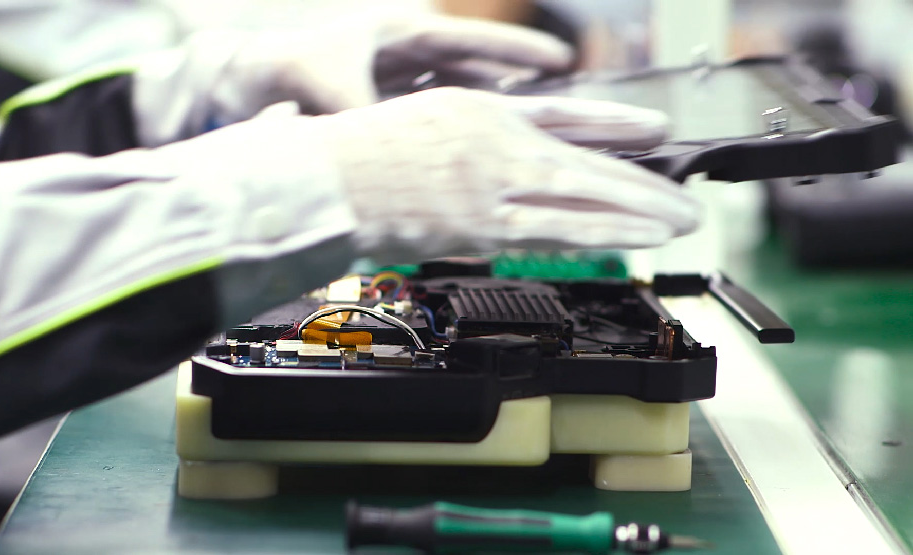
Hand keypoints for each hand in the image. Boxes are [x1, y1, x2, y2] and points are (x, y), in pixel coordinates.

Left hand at [133, 13, 572, 144]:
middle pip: (476, 69)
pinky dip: (454, 138)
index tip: (559, 60)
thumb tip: (393, 147)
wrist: (242, 88)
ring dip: (490, 115)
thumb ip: (366, 115)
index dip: (516, 49)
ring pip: (458, 99)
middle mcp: (404, 57)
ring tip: (533, 135)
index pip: (469, 39)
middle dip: (517, 83)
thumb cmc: (281, 71)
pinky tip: (476, 160)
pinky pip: (430, 124)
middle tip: (566, 97)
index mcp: (397, 33)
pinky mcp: (384, 113)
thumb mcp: (329, 86)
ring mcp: (397, 85)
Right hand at [300, 87, 699, 263]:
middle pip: (586, 159)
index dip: (612, 125)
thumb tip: (494, 163)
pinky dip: (603, 233)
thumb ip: (462, 142)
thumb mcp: (418, 124)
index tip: (652, 132)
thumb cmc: (353, 156)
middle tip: (685, 192)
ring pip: (583, 196)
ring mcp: (495, 182)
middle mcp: (497, 141)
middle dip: (642, 180)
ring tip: (681, 220)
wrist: (321, 179)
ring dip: (639, 211)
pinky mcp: (485, 224)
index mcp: (480, 111)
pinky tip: (638, 238)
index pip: (563, 115)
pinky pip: (557, 229)